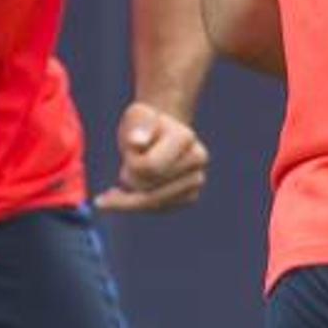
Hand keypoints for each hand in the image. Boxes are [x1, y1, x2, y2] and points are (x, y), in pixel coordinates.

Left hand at [93, 101, 209, 213]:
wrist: (158, 134)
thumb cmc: (143, 125)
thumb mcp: (136, 117)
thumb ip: (137, 126)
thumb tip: (137, 142)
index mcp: (185, 136)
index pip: (150, 167)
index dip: (130, 162)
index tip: (130, 148)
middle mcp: (198, 159)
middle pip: (150, 189)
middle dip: (129, 179)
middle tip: (128, 162)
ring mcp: (197, 179)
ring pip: (153, 204)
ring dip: (133, 191)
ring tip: (137, 171)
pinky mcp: (191, 197)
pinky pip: (158, 210)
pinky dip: (140, 203)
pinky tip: (136, 189)